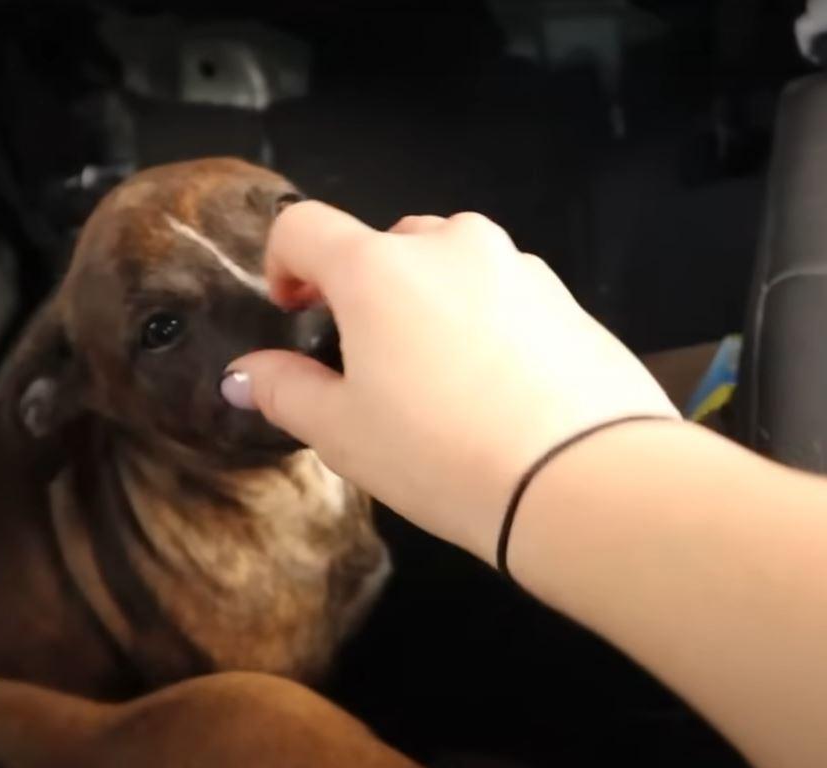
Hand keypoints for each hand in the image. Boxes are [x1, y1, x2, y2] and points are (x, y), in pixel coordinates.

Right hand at [223, 202, 677, 560]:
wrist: (581, 481)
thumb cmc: (444, 456)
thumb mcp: (343, 433)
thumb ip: (285, 390)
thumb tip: (244, 375)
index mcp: (377, 268)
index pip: (304, 228)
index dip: (284, 264)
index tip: (294, 310)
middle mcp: (450, 246)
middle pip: (385, 245)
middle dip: (367, 291)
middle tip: (370, 363)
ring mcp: (516, 267)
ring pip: (452, 267)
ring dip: (430, 305)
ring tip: (440, 383)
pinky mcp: (566, 300)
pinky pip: (505, 295)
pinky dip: (486, 324)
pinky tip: (495, 391)